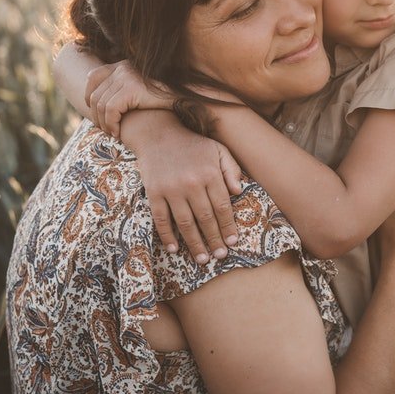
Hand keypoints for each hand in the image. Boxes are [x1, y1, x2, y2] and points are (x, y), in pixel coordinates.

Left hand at [85, 60, 175, 138]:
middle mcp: (123, 67)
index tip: (97, 113)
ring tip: (112, 133)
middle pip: (95, 93)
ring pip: (100, 104)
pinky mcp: (131, 88)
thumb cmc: (165, 100)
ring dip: (104, 123)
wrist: (187, 99)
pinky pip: (110, 110)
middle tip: (105, 129)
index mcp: (124, 65)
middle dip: (96, 115)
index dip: (90, 96)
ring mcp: (127, 76)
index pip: (94, 76)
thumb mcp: (140, 91)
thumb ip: (124, 91)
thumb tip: (100, 103)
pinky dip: (111, 124)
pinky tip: (118, 132)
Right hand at [120, 110, 244, 262]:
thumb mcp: (218, 150)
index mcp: (209, 173)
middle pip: (205, 218)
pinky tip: (175, 249)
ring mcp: (171, 189)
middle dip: (214, 240)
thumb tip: (240, 192)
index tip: (232, 242)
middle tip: (220, 256)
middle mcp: (191, 183)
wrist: (158, 134)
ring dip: (194, 243)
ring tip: (202, 259)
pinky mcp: (154, 193)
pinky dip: (167, 236)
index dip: (228, 226)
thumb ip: (232, 169)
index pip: (222, 206)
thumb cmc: (193, 145)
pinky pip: (161, 219)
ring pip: (185, 223)